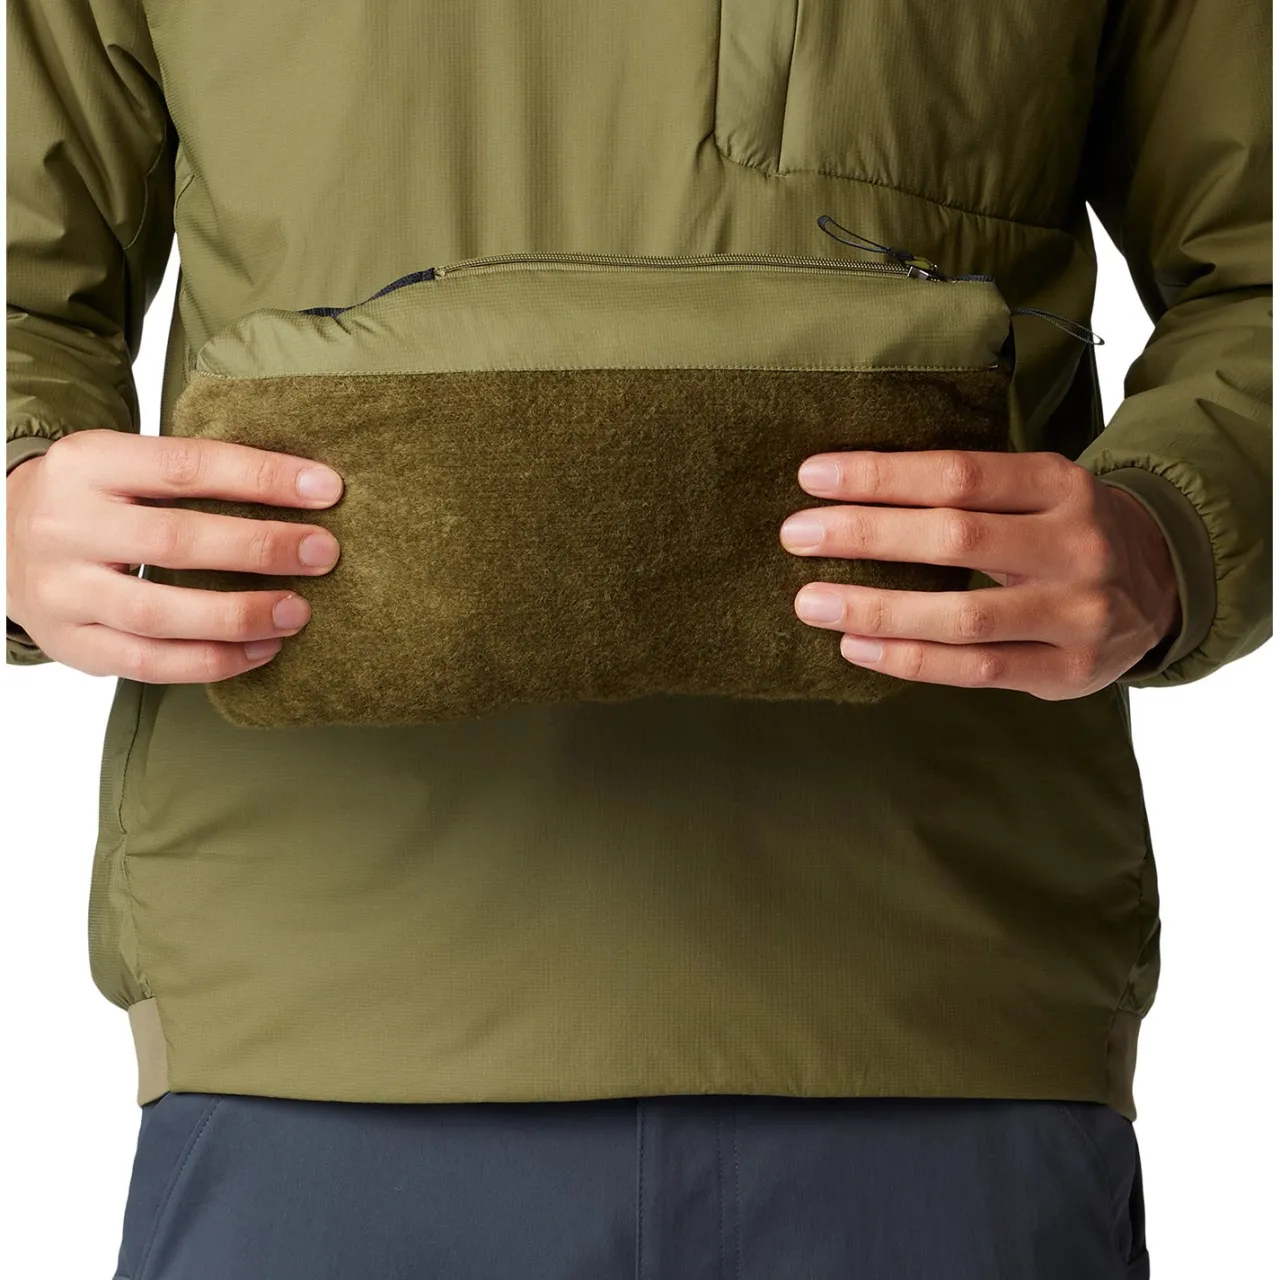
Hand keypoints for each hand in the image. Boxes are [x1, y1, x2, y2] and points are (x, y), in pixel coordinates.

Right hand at [7, 429, 343, 681]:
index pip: (186, 466)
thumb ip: (192, 476)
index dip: (261, 477)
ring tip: (298, 612)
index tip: (327, 488)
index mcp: (88, 462)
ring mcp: (62, 590)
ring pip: (159, 612)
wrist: (0, 539)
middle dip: (259, 548)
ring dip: (240, 615)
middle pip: (175, 541)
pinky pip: (148, 663)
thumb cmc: (93, 500)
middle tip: (322, 552)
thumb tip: (304, 488)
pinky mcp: (71, 644)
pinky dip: (212, 661)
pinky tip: (262, 650)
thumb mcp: (125, 465)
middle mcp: (66, 525)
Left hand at [781, 450, 1179, 699]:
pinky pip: (974, 670)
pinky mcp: (1067, 671)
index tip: (813, 476)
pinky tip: (856, 646)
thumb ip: (968, 492)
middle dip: (865, 534)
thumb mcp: (1037, 492)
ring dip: (875, 609)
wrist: (1164, 587)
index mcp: (1061, 485)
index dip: (881, 475)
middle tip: (796, 534)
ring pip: (962, 615)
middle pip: (955, 537)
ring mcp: (1077, 613)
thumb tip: (848, 490)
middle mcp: (1076, 545)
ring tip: (811, 602)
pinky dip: (908, 659)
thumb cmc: (1065, 532)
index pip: (959, 473)